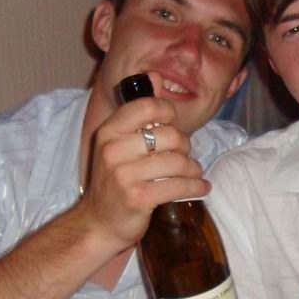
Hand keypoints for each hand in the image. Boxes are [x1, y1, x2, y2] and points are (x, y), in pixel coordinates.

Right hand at [78, 97, 208, 249]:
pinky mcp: (138, 198)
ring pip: (178, 162)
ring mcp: (124, 175)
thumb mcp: (118, 143)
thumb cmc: (114, 180)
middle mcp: (113, 150)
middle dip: (185, 146)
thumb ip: (138, 111)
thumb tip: (155, 75)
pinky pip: (179, 185)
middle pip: (170, 135)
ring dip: (193, 169)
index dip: (168, 112)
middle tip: (184, 156)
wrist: (98, 223)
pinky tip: (200, 187)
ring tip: (193, 173)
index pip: (147, 107)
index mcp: (108, 132)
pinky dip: (196, 187)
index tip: (173, 123)